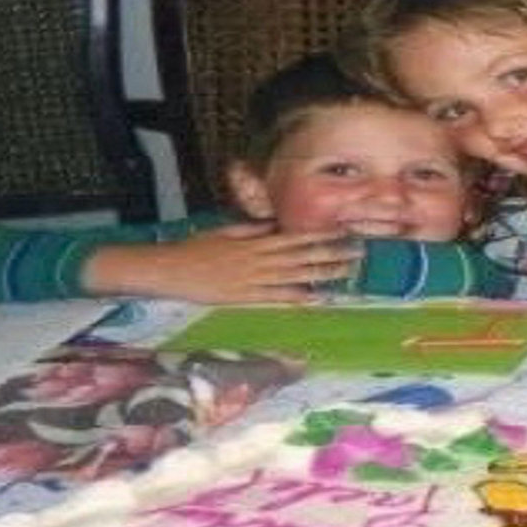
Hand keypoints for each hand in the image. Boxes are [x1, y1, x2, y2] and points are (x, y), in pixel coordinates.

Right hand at [81, 222, 361, 303]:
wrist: (169, 269)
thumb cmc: (194, 249)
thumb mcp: (224, 232)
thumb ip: (250, 230)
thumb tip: (272, 226)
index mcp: (253, 241)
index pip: (294, 237)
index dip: (319, 236)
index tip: (342, 233)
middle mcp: (258, 259)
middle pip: (301, 256)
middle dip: (330, 255)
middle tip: (358, 254)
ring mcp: (252, 280)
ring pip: (294, 276)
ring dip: (321, 275)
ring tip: (346, 274)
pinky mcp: (243, 298)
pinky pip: (275, 298)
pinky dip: (296, 299)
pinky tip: (315, 299)